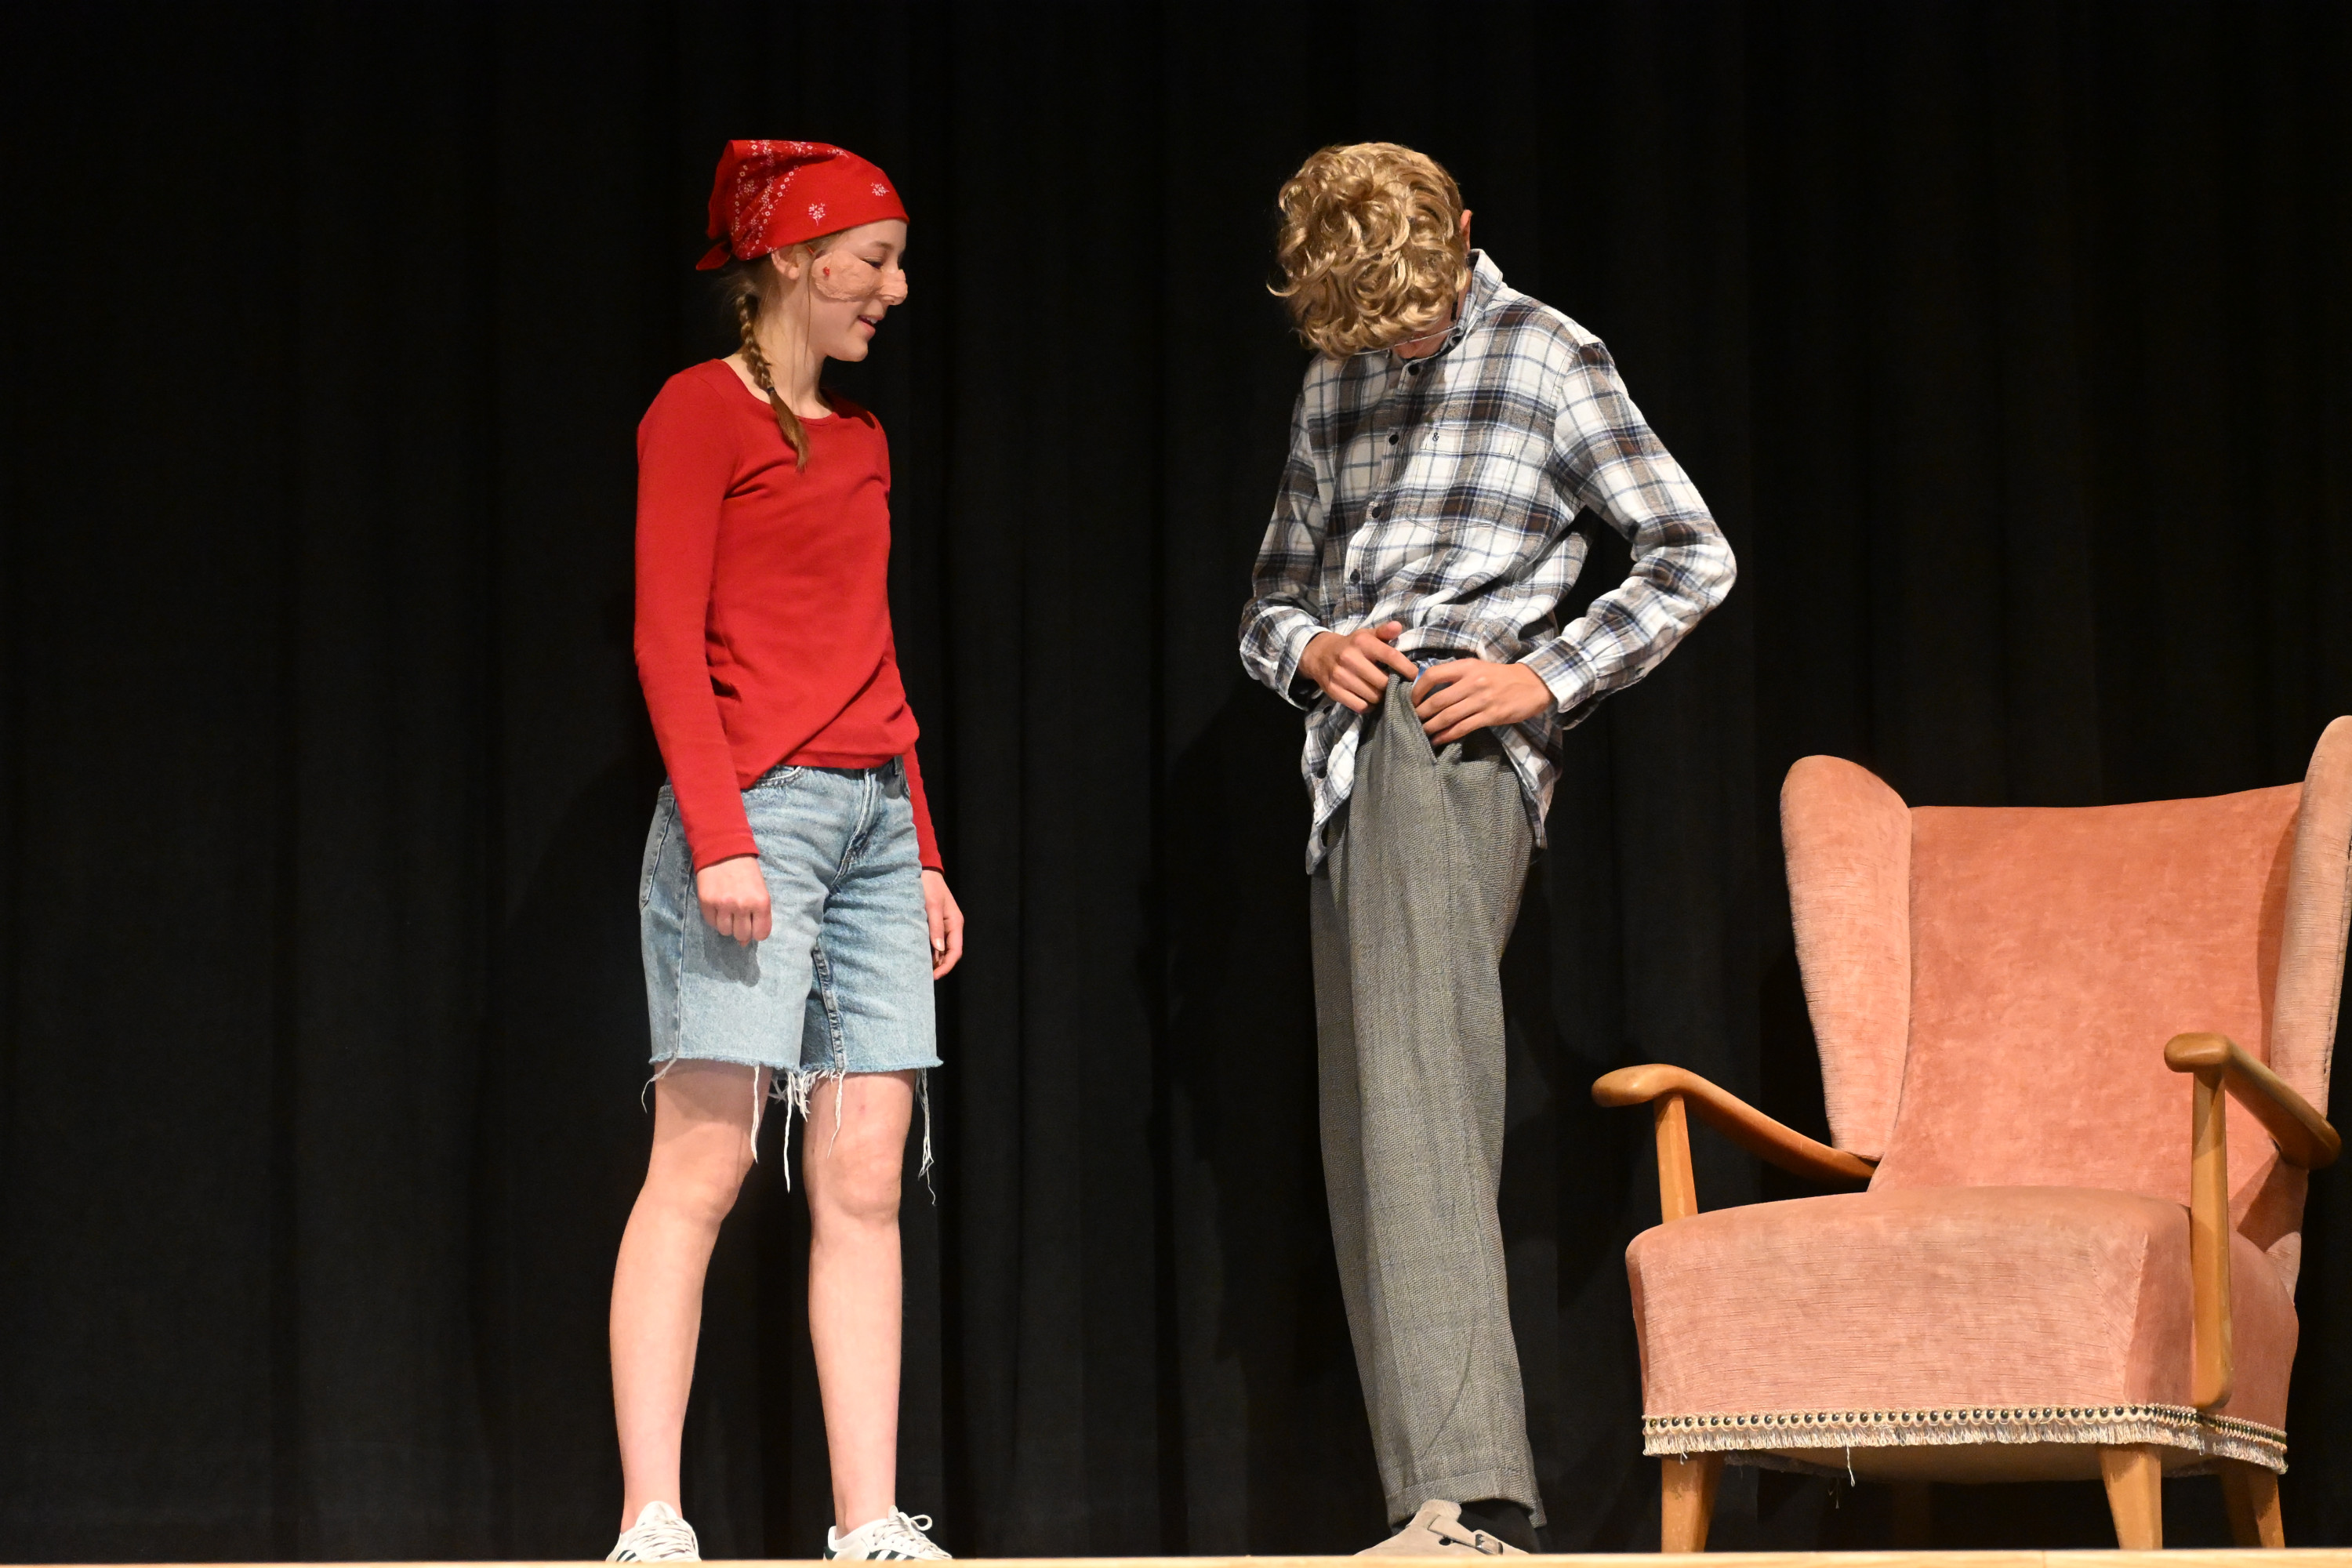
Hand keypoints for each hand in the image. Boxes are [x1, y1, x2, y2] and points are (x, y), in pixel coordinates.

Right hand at [696, 855, 771, 945]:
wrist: (724, 850)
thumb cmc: (746, 871)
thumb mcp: (760, 890)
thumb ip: (758, 915)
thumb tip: (745, 942)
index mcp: (761, 902)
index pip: (761, 934)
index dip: (757, 931)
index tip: (753, 924)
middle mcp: (742, 906)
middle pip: (742, 935)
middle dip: (742, 929)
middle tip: (739, 915)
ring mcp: (723, 905)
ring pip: (725, 931)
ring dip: (727, 924)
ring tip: (728, 910)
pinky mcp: (706, 902)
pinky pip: (711, 923)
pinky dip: (715, 918)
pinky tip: (718, 906)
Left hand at [923, 869, 964, 978]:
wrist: (923, 870)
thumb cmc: (928, 885)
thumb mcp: (931, 905)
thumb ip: (935, 927)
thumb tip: (938, 950)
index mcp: (955, 922)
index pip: (955, 951)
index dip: (946, 966)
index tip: (934, 976)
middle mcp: (951, 926)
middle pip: (949, 953)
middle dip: (939, 966)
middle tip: (923, 977)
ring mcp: (942, 925)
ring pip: (940, 949)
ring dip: (933, 959)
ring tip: (919, 969)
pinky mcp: (933, 923)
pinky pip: (933, 941)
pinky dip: (927, 950)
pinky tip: (917, 956)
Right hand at [1298, 621, 1419, 712]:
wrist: (1319, 654)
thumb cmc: (1351, 645)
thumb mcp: (1366, 635)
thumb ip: (1384, 632)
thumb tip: (1398, 626)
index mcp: (1362, 642)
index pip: (1390, 656)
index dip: (1406, 668)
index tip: (1414, 675)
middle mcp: (1350, 658)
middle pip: (1383, 682)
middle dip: (1391, 686)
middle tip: (1393, 685)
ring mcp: (1340, 676)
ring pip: (1373, 697)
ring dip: (1380, 697)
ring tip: (1381, 692)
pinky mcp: (1333, 691)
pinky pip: (1360, 706)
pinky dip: (1368, 706)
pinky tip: (1368, 699)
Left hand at [1411, 658, 1555, 742]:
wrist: (1533, 684)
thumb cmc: (1501, 676)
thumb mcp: (1477, 667)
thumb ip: (1455, 675)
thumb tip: (1428, 687)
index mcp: (1466, 667)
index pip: (1432, 675)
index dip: (1417, 690)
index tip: (1411, 700)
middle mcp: (1472, 682)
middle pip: (1437, 700)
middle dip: (1421, 713)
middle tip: (1412, 720)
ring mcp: (1482, 700)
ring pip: (1447, 716)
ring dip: (1431, 727)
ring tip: (1421, 732)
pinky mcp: (1491, 716)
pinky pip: (1463, 728)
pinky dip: (1447, 736)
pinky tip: (1438, 740)